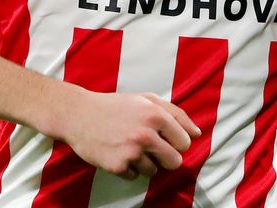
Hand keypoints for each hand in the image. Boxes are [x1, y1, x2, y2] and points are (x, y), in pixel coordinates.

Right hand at [58, 90, 200, 178]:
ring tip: (130, 147)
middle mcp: (146, 134)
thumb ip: (176, 114)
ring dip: (145, 163)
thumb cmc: (117, 106)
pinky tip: (118, 153)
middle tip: (152, 148)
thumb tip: (197, 133)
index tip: (166, 139)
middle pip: (175, 161)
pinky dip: (129, 168)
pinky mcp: (118, 166)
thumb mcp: (147, 100)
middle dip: (166, 157)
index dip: (177, 143)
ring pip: (154, 171)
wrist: (79, 115)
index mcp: (156, 115)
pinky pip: (135, 177)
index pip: (185, 142)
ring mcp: (131, 152)